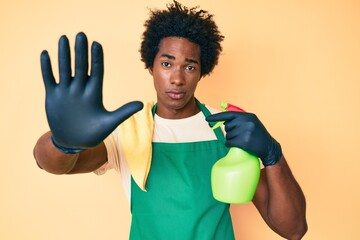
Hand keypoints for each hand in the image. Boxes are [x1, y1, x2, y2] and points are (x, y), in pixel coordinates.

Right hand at [40, 32, 142, 152]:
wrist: (73, 142)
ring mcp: (66, 92)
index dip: (96, 58)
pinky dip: (47, 68)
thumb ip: (124, 112)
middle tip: (81, 35)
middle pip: (80, 66)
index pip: (96, 71)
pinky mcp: (53, 96)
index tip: (96, 44)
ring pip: (64, 69)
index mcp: (94, 93)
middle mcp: (80, 89)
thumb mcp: (110, 123)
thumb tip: (141, 104)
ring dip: (64, 55)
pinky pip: (49, 79)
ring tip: (64, 38)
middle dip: (81, 51)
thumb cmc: (94, 133)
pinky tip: (46, 54)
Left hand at [206, 111, 281, 165]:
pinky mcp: (244, 142)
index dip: (216, 117)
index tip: (207, 119)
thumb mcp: (251, 122)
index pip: (228, 114)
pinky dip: (230, 145)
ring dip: (231, 139)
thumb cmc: (258, 134)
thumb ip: (239, 119)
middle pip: (227, 126)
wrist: (269, 147)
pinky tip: (239, 145)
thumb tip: (222, 120)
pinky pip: (229, 143)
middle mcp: (247, 122)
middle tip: (240, 135)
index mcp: (248, 116)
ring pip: (227, 136)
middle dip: (230, 131)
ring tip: (242, 140)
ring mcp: (245, 132)